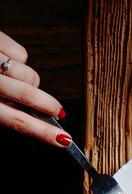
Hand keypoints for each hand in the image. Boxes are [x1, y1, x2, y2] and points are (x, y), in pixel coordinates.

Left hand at [0, 31, 68, 146]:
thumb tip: (26, 118)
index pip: (16, 121)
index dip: (43, 132)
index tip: (64, 140)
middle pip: (30, 96)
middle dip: (50, 106)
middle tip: (59, 112)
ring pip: (30, 75)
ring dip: (29, 81)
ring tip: (14, 81)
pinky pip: (22, 54)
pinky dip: (18, 60)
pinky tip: (4, 60)